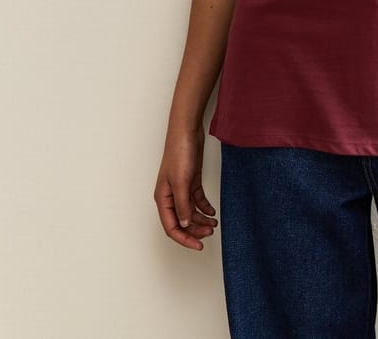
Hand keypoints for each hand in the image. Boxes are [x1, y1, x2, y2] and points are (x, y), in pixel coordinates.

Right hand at [154, 124, 217, 249]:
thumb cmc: (179, 153)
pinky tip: (212, 212)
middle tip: (210, 233)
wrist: (187, 132)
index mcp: (163, 198)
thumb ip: (182, 205)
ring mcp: (181, 189)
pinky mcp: (191, 181)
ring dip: (201, 220)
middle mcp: (171, 196)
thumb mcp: (181, 182)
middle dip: (195, 229)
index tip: (198, 246)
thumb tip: (184, 225)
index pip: (171, 227)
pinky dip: (205, 208)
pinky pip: (197, 200)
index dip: (184, 239)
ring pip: (190, 212)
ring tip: (214, 224)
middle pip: (182, 222)